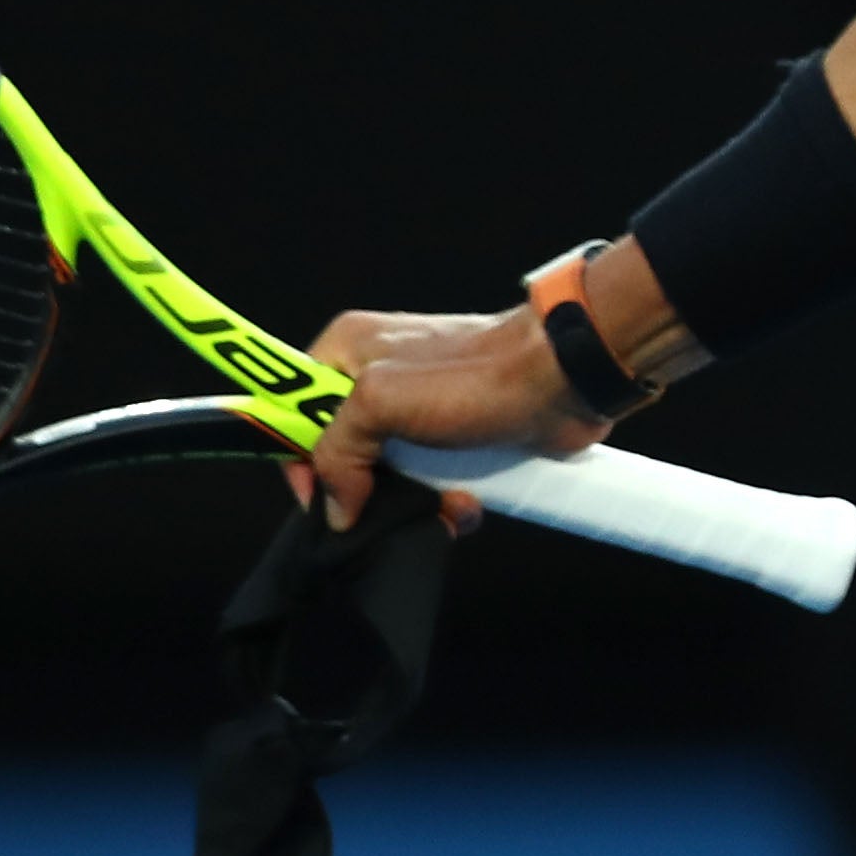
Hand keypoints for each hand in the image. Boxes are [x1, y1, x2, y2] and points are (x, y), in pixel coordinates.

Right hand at [293, 305, 609, 531]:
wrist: (563, 380)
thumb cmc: (477, 375)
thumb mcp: (382, 401)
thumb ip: (339, 449)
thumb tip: (337, 504)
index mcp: (347, 351)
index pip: (292, 411)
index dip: (299, 458)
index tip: (321, 497)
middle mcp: (377, 377)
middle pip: (342, 454)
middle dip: (365, 491)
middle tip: (386, 505)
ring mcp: (419, 411)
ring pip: (388, 479)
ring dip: (413, 504)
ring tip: (444, 502)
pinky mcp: (454, 440)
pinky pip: (431, 486)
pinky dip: (446, 503)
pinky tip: (468, 503)